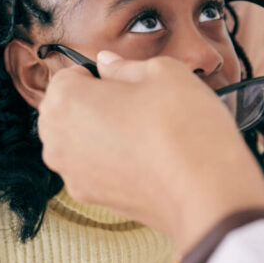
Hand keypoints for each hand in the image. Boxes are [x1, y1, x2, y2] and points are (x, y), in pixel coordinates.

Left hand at [38, 52, 263, 251]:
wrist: (205, 190)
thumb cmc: (183, 124)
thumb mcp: (162, 71)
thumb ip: (124, 66)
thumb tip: (107, 64)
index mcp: (66, 101)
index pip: (64, 78)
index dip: (93, 75)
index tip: (120, 81)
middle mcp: (58, 140)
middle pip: (63, 111)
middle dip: (89, 103)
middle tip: (132, 104)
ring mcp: (73, 174)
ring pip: (77, 142)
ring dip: (98, 133)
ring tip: (141, 131)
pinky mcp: (93, 199)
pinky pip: (92, 169)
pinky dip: (110, 160)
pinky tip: (144, 157)